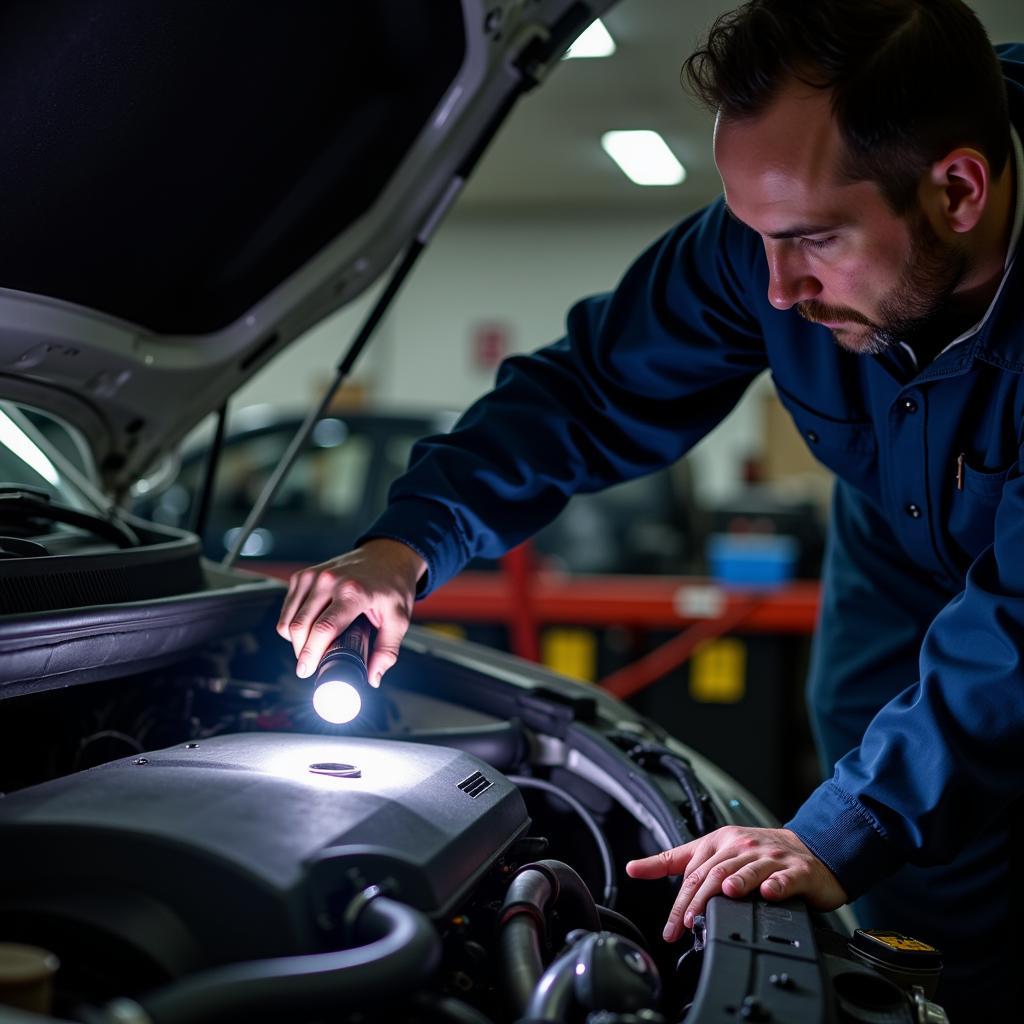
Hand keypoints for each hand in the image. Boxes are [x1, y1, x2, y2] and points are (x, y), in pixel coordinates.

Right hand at [276, 538, 426, 685]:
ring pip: (289, 619)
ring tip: (312, 648)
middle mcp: (329, 580)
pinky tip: (308, 630)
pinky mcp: (303, 574)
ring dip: (295, 640)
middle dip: (302, 652)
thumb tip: (373, 677)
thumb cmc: (392, 584)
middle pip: (300, 626)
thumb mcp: (399, 618)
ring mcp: (313, 575)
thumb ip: (387, 650)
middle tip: (310, 666)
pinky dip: (292, 624)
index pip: (323, 628)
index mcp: (353, 592)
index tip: (306, 671)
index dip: (311, 654)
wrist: (387, 555)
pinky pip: (287, 608)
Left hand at [625, 826, 846, 941]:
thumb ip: (673, 861)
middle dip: (699, 901)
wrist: (809, 849)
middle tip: (687, 926)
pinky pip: (784, 877)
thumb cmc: (756, 851)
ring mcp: (770, 857)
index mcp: (720, 842)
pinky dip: (776, 885)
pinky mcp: (796, 870)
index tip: (671, 928)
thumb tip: (634, 867)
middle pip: (715, 874)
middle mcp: (743, 847)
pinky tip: (769, 893)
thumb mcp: (711, 850)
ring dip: (736, 882)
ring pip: (748, 870)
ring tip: (724, 896)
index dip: (680, 901)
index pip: (694, 872)